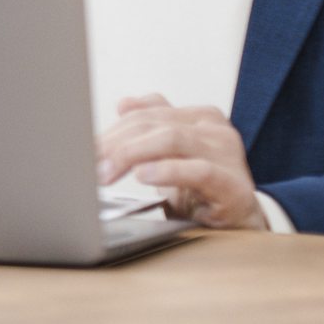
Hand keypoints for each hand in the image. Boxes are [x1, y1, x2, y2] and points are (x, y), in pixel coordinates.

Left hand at [97, 93, 264, 228]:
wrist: (238, 220)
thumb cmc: (201, 188)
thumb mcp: (171, 155)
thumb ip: (152, 127)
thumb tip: (124, 103)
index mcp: (199, 117)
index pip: (146, 114)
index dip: (111, 131)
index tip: (84, 149)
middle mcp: (214, 129)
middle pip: (154, 124)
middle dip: (116, 144)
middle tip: (90, 164)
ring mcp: (226, 155)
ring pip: (172, 140)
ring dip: (132, 155)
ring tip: (107, 172)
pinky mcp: (233, 185)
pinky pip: (198, 171)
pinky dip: (168, 171)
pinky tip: (144, 176)